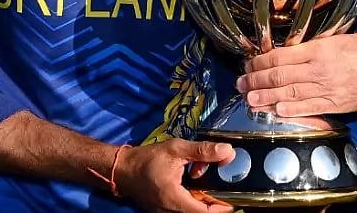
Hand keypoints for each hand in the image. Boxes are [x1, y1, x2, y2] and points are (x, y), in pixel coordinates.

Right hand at [115, 138, 235, 212]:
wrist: (123, 169)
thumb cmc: (147, 159)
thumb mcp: (176, 149)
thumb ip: (202, 151)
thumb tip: (227, 151)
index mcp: (173, 198)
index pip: (204, 212)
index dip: (222, 207)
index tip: (233, 198)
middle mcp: (169, 211)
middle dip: (214, 204)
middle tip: (224, 190)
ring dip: (203, 203)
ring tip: (210, 188)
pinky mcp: (163, 212)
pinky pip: (183, 211)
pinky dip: (193, 203)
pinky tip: (195, 189)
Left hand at [237, 32, 356, 116]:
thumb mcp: (333, 39)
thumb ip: (309, 47)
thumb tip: (285, 52)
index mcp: (316, 50)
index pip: (280, 56)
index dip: (260, 62)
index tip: (248, 65)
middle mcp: (317, 70)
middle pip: (279, 76)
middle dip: (256, 81)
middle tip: (240, 84)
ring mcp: (324, 89)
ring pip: (288, 94)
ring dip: (266, 98)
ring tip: (248, 100)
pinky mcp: (333, 105)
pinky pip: (308, 109)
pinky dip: (290, 111)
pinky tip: (275, 111)